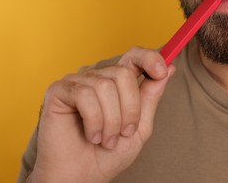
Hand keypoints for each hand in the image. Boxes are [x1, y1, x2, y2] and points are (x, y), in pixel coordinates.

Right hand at [28, 47, 174, 182]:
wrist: (83, 177)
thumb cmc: (110, 154)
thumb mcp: (140, 125)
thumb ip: (151, 96)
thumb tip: (168, 68)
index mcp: (118, 84)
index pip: (134, 57)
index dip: (150, 58)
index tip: (162, 71)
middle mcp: (98, 78)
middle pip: (123, 73)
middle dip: (130, 108)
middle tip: (124, 132)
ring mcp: (77, 83)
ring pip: (105, 86)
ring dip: (111, 120)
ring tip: (106, 139)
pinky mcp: (59, 91)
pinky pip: (84, 95)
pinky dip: (94, 121)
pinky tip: (92, 135)